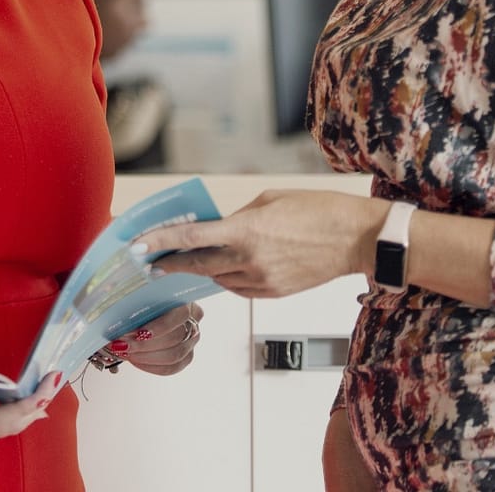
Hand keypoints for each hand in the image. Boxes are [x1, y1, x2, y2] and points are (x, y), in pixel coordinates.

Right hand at [0, 369, 58, 443]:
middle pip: (9, 425)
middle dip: (37, 405)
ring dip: (28, 411)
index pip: (2, 417)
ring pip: (2, 427)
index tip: (50, 383)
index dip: (30, 403)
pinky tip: (22, 405)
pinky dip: (13, 414)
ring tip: (48, 390)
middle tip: (59, 380)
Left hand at [106, 302, 203, 376]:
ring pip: (173, 356)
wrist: (152, 307)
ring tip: (125, 351)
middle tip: (122, 344)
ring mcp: (191, 341)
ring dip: (145, 356)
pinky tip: (134, 359)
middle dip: (145, 344)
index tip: (139, 333)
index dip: (160, 326)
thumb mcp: (143, 293)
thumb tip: (122, 314)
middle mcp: (193, 321)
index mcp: (186, 301)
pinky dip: (149, 366)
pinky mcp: (185, 357)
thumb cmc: (148, 299)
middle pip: (175, 338)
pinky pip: (170, 368)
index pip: (180, 315)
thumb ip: (138, 301)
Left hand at [134, 190, 378, 297]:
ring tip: (185, 262)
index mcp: (246, 230)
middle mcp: (249, 259)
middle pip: (198, 264)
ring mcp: (262, 280)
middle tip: (150, 263)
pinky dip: (226, 278)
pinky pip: (238, 288)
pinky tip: (222, 269)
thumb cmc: (317, 210)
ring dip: (200, 269)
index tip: (139, 246)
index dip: (161, 242)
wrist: (355, 239)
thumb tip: (220, 228)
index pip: (192, 238)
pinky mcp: (274, 293)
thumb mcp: (271, 200)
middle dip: (171, 263)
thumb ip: (239, 216)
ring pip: (218, 278)